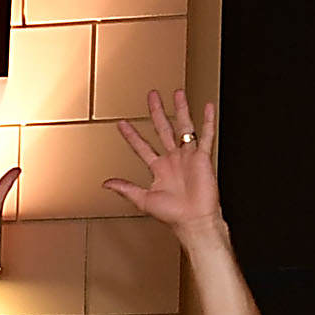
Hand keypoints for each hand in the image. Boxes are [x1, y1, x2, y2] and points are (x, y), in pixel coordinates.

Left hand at [105, 90, 222, 234]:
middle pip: (163, 129)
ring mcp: (188, 157)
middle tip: (152, 96)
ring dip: (181, 110)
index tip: (122, 123)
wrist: (193, 221)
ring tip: (177, 93)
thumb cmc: (172, 214)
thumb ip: (125, 189)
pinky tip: (207, 107)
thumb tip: (106, 183)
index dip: (131, 135)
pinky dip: (208, 121)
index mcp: (159, 169)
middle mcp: (173, 160)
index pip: (142, 147)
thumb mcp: (142, 200)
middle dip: (157, 112)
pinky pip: (206, 136)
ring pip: (184, 127)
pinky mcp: (203, 158)